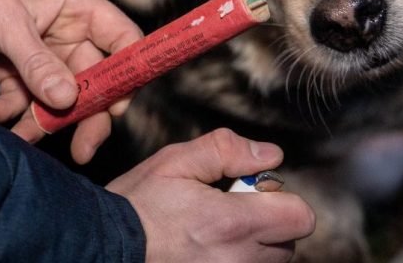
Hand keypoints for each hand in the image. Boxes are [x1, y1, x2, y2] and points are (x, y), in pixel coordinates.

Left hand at [0, 0, 141, 163]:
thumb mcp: (5, 21)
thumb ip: (36, 63)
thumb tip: (67, 100)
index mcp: (78, 6)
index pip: (122, 40)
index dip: (127, 73)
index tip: (118, 108)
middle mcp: (66, 31)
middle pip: (93, 80)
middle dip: (87, 116)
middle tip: (82, 151)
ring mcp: (41, 53)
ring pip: (56, 98)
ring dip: (41, 121)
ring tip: (20, 139)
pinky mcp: (13, 69)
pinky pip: (21, 100)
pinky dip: (8, 113)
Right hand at [107, 128, 315, 262]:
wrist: (102, 248)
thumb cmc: (137, 205)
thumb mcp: (175, 162)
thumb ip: (227, 150)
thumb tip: (271, 154)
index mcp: (232, 223)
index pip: (300, 217)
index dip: (282, 198)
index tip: (252, 190)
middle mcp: (237, 260)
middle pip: (288, 243)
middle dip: (268, 222)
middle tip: (228, 209)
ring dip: (253, 246)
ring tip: (214, 231)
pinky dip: (236, 260)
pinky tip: (206, 249)